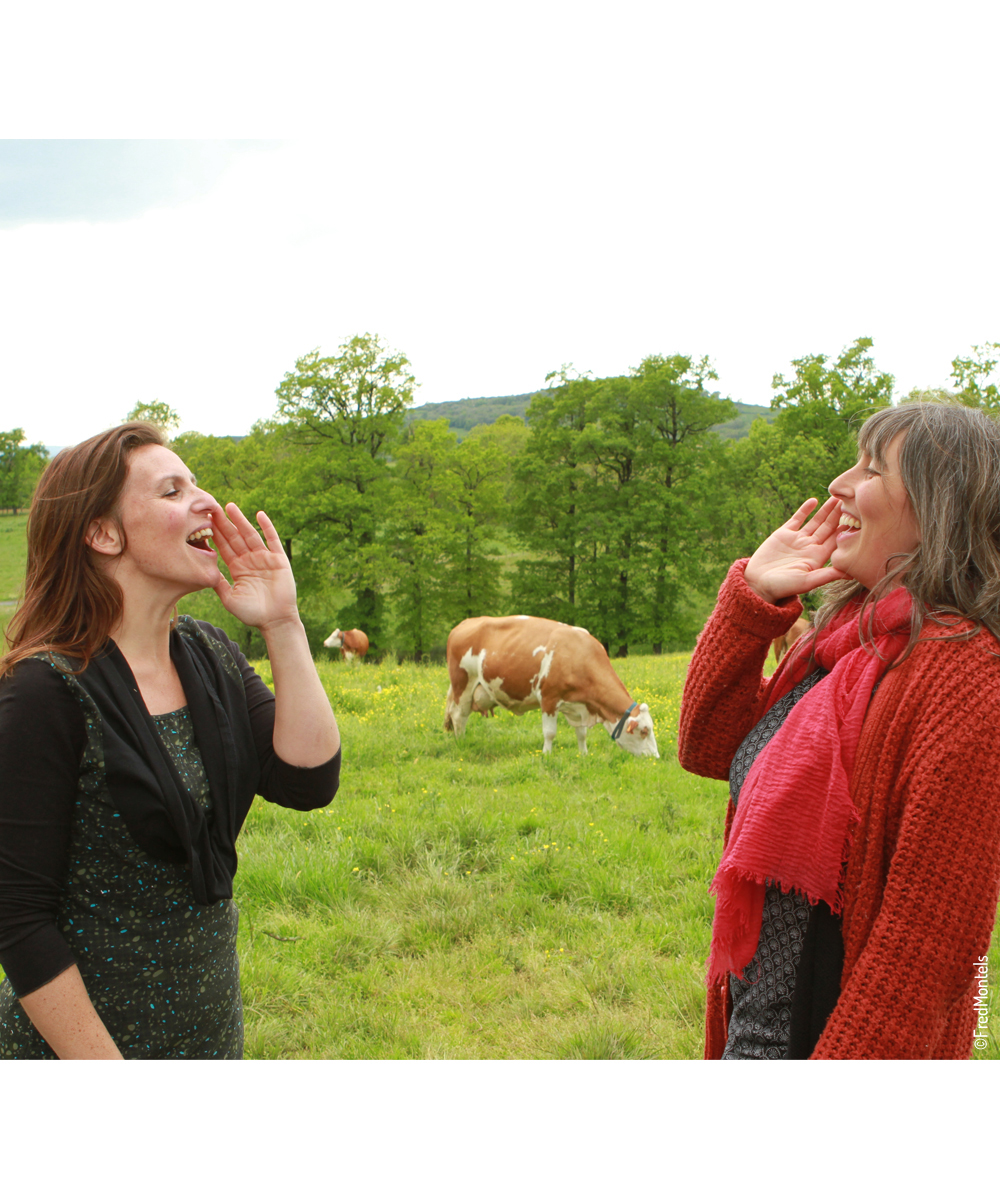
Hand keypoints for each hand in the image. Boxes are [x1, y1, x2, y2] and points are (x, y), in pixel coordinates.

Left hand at [211, 504, 298, 630]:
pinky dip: (267, 527)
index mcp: (237, 568)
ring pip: (250, 535)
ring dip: (240, 520)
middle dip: (224, 523)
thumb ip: (218, 584)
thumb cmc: (252, 614)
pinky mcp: (278, 559)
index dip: (215, 534)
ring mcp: (264, 558)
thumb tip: (203, 571)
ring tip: (230, 507)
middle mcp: (250, 560)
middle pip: (234, 537)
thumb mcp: (229, 599)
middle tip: (212, 508)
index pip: (224, 547)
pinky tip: (259, 515)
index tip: (204, 521)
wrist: (275, 621)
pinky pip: (272, 540)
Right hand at [744, 495, 849, 603]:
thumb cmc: (783, 586)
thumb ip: (827, 575)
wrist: (757, 583)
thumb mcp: (807, 581)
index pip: (836, 539)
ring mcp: (797, 539)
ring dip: (825, 510)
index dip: (846, 528)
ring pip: (815, 521)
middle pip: (828, 527)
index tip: (857, 517)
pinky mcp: (783, 534)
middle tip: (849, 501)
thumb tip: (851, 574)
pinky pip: (797, 519)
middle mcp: (810, 547)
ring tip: (835, 498)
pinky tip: (814, 500)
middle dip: (838, 515)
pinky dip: (805, 510)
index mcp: (818, 557)